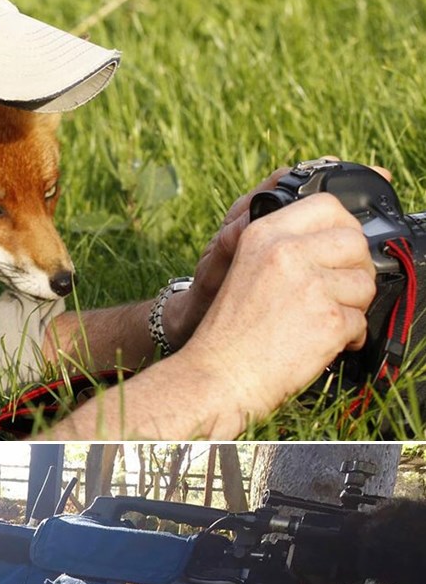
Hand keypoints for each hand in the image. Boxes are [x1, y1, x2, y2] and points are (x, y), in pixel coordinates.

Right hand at [175, 177, 373, 435]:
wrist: (220, 378)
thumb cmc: (231, 333)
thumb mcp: (247, 267)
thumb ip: (283, 246)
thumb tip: (332, 240)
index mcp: (267, 233)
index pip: (327, 206)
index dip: (344, 227)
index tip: (343, 250)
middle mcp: (289, 253)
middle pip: (354, 241)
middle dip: (357, 268)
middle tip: (344, 290)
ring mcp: (311, 286)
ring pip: (364, 283)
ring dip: (356, 306)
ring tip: (331, 321)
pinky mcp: (328, 321)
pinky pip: (361, 322)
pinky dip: (351, 339)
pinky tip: (329, 345)